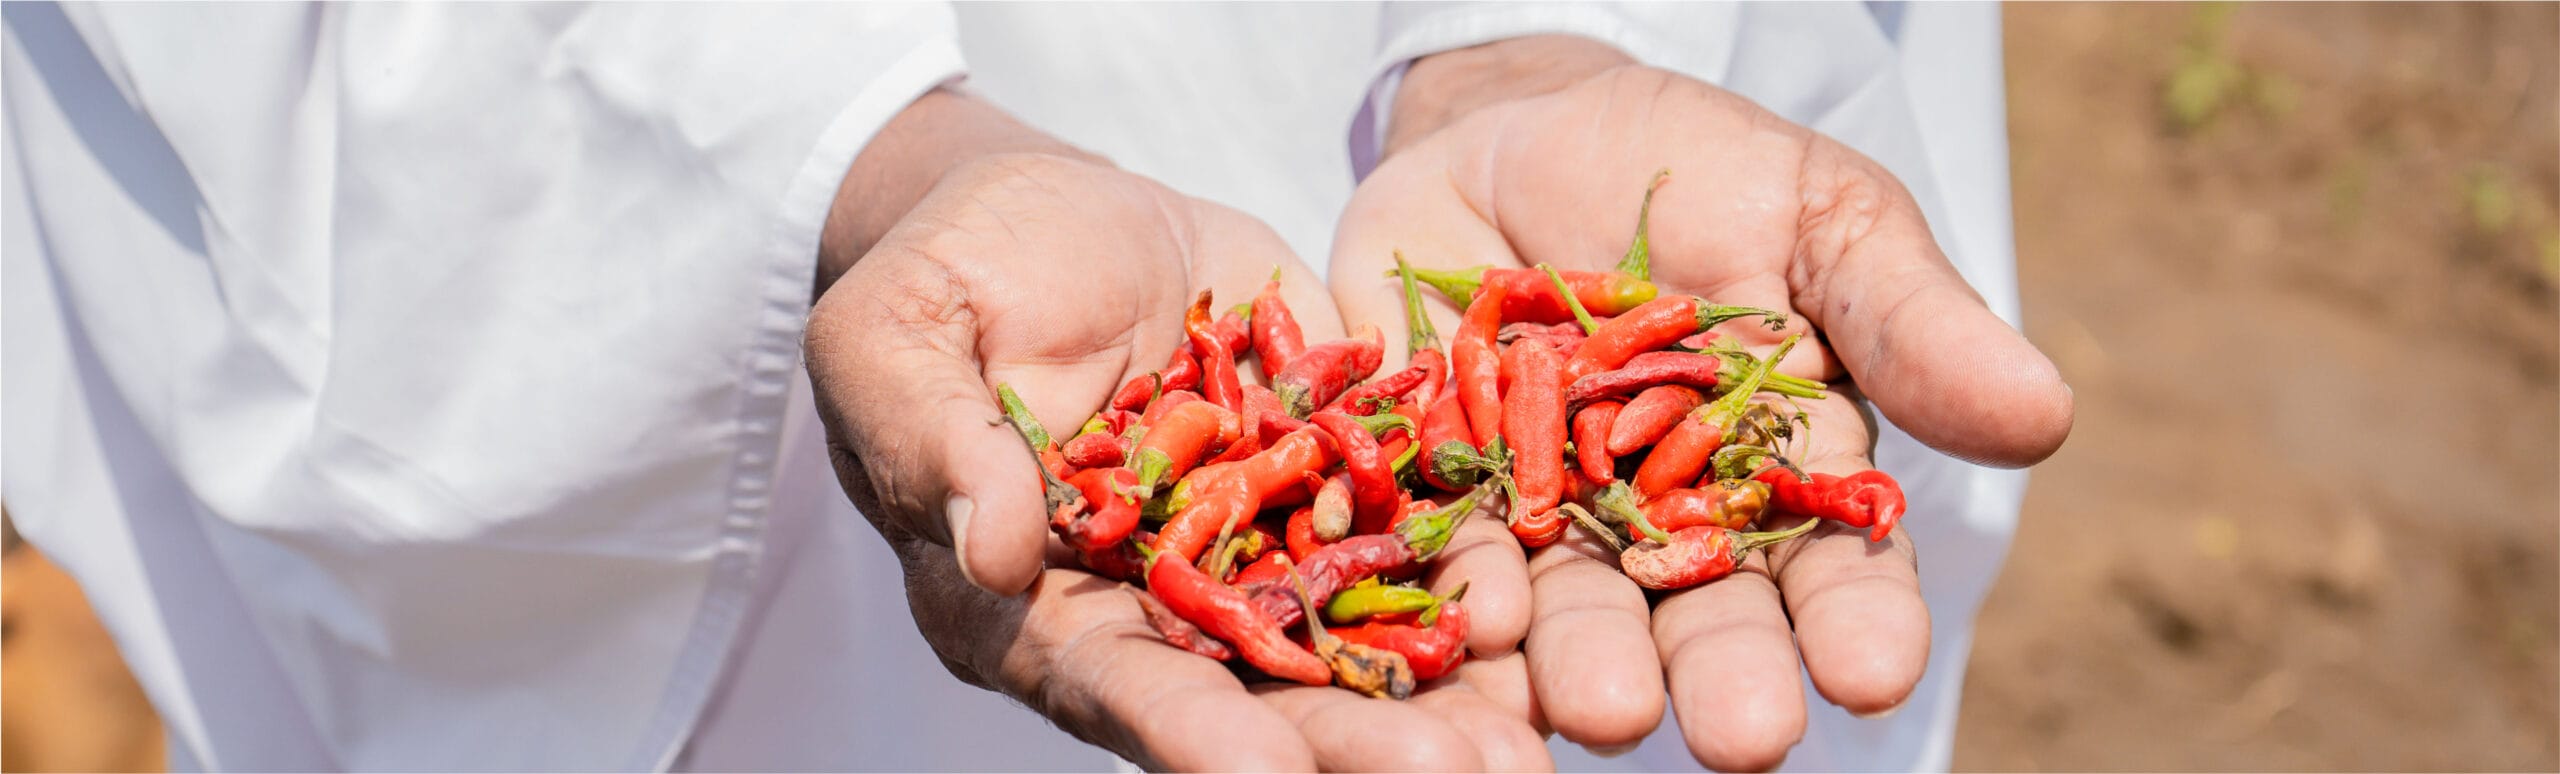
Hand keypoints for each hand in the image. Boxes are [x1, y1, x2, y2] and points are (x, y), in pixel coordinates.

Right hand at [805, 92, 1547, 769]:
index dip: (1192, 733)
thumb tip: (997, 556)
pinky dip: (1471, 575)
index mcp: (1030, 604)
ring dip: (1439, 692)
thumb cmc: (941, 282)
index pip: (1114, 684)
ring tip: (1532, 745)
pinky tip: (1546, 617)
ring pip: (1348, 634)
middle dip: (1357, 742)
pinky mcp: (1321, 471)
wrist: (1046, 210)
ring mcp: (1248, 543)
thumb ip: (938, 447)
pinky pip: (1402, 529)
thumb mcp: (898, 344)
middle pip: (1257, 690)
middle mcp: (1153, 602)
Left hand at [1328, 38, 2073, 768]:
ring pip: (1562, 610)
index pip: (1831, 562)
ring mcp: (1536, 511)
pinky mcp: (1423, 483)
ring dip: (1581, 665)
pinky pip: (1429, 549)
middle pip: (1694, 612)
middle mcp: (1658, 519)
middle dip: (1721, 676)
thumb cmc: (1702, 171)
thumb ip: (1907, 322)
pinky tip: (1464, 628)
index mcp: (1777, 471)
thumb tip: (2046, 416)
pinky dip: (1442, 592)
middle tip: (1742, 737)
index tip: (1874, 671)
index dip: (1855, 619)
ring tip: (1603, 711)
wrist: (1519, 123)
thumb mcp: (1819, 215)